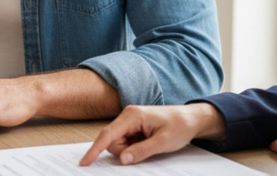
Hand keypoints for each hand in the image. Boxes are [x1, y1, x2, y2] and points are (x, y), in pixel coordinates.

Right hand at [80, 103, 224, 165]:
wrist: (191, 118)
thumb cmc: (180, 125)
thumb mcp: (163, 142)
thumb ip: (141, 151)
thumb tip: (123, 159)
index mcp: (132, 116)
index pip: (108, 135)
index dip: (95, 149)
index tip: (85, 162)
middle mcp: (127, 116)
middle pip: (112, 142)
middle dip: (124, 152)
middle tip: (147, 148)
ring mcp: (129, 122)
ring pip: (118, 144)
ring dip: (131, 150)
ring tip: (151, 143)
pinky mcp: (133, 127)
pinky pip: (126, 143)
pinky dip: (134, 148)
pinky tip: (148, 142)